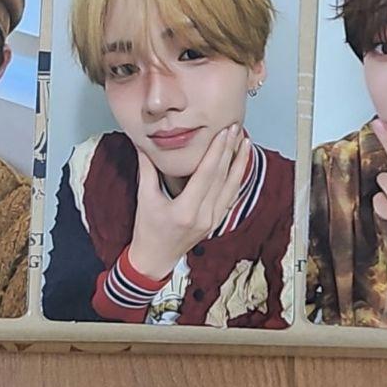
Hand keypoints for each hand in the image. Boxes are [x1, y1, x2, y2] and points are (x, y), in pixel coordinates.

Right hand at [127, 124, 248, 279]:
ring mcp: (212, 220)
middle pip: (221, 178)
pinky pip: (229, 197)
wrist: (154, 258)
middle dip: (230, 151)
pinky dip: (236, 179)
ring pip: (231, 187)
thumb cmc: (146, 229)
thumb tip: (142, 143)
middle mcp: (204, 216)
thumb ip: (147, 168)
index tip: (224, 132)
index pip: (206, 174)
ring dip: (239, 163)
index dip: (217, 151)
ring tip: (245, 143)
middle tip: (236, 128)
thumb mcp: (144, 197)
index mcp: (186, 210)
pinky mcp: (215, 222)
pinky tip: (240, 165)